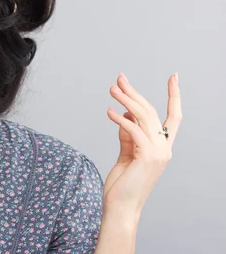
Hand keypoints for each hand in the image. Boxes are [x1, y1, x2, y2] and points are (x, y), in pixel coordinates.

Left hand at [104, 72, 181, 217]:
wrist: (121, 207)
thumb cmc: (123, 184)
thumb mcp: (126, 154)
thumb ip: (127, 136)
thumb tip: (124, 113)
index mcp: (162, 147)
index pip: (174, 117)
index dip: (174, 96)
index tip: (173, 77)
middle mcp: (164, 148)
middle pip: (152, 111)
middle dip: (135, 92)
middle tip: (119, 78)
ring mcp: (158, 152)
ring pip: (143, 116)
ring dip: (126, 99)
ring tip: (112, 89)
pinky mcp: (146, 156)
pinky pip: (133, 129)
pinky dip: (120, 118)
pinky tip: (109, 111)